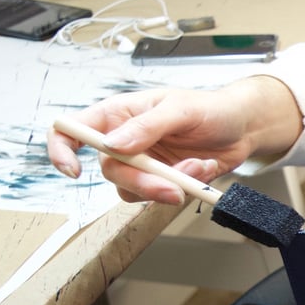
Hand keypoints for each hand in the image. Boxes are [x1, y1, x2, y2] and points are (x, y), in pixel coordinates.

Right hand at [46, 76, 302, 204]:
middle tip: (172, 188)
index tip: (72, 171)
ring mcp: (144, 164)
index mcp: (118, 115)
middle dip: (142, 183)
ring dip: (169, 186)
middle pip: (111, 171)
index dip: (61, 151)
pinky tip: (204, 169)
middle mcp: (125, 141)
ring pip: (134, 191)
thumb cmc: (209, 108)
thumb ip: (146, 127)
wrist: (242, 128)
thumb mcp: (179, 109)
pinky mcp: (163, 181)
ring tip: (199, 166)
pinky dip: (186, 188)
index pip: (72, 131)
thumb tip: (112, 145)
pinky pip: (161, 196)